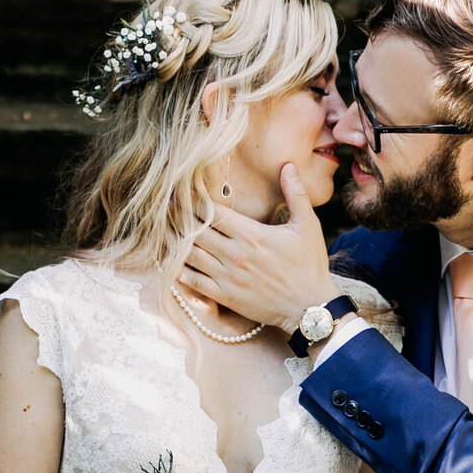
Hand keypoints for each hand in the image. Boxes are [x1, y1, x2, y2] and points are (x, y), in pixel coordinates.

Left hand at [182, 163, 332, 333]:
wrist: (310, 308)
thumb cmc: (309, 266)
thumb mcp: (308, 226)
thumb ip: (296, 194)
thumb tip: (288, 165)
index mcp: (251, 234)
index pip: (213, 212)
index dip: (194, 201)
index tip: (182, 192)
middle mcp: (235, 254)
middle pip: (196, 230)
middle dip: (179, 217)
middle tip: (165, 207)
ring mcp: (227, 277)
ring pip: (190, 254)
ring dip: (174, 241)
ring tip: (162, 229)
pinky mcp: (225, 296)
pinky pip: (193, 281)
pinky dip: (179, 269)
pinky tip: (170, 261)